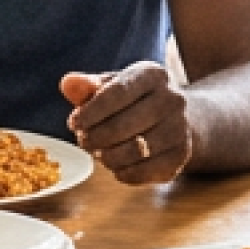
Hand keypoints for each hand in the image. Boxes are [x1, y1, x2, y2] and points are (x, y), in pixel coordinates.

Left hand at [61, 65, 191, 185]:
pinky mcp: (181, 156)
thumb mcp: (111, 88)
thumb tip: (68, 83)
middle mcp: (173, 99)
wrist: (177, 120)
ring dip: (108, 157)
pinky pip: (144, 171)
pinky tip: (116, 166)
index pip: (117, 93)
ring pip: (134, 151)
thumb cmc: (134, 101)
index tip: (73, 124)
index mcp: (152, 75)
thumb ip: (87, 87)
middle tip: (83, 142)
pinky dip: (123, 173)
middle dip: (96, 137)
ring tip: (99, 153)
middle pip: (124, 125)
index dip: (91, 112)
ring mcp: (181, 128)